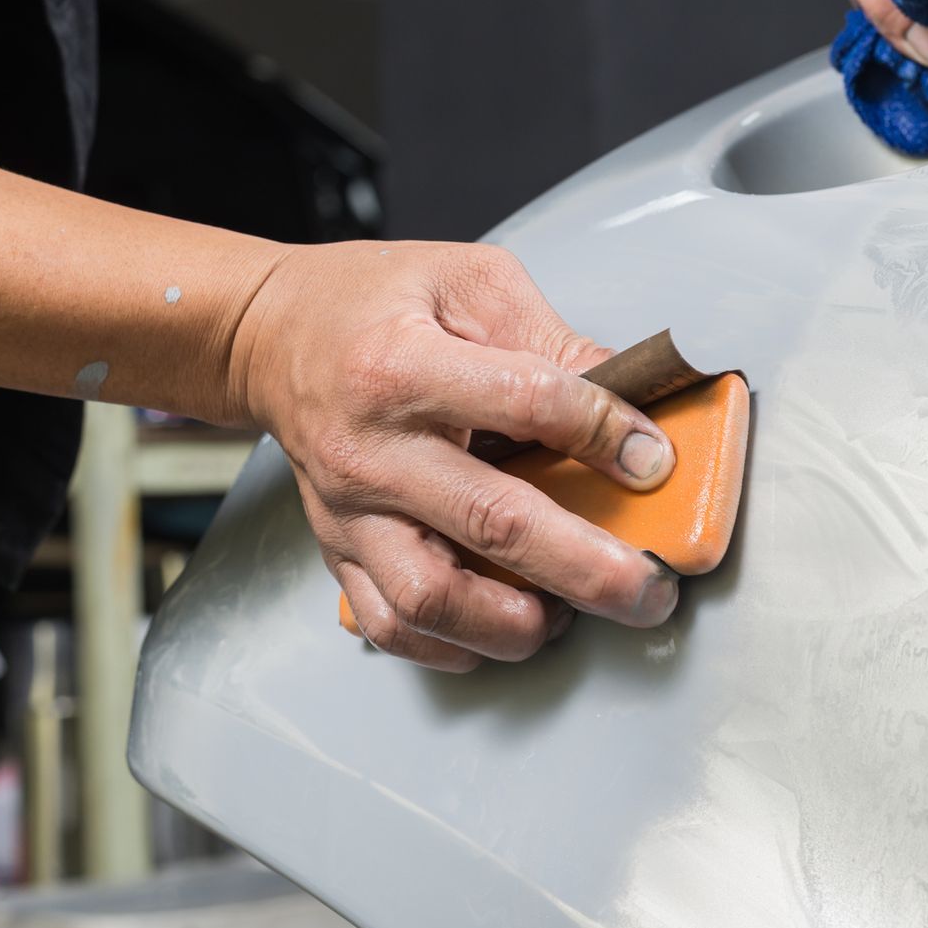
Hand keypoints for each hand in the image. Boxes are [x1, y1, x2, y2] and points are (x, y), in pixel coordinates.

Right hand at [229, 240, 680, 671]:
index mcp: (403, 364)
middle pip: (492, 522)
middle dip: (588, 567)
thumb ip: (552, 341)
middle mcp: (372, 448)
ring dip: (516, 622)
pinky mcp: (338, 549)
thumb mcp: (471, 282)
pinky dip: (456, 645)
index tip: (655, 461)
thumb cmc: (376, 303)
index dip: (605, 433)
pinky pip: (393, 625)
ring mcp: (350, 510)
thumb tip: (629, 404)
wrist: (272, 335)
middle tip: (649, 589)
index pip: (527, 403)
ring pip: (433, 598)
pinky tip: (506, 625)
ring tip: (571, 614)